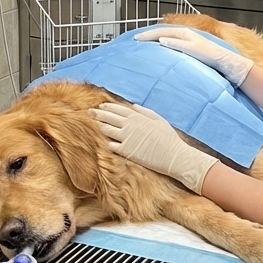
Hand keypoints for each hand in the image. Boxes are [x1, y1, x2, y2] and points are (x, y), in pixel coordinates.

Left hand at [90, 102, 218, 193]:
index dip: (107, 107)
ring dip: (97, 126)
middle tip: (88, 113)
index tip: (100, 106)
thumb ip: (145, 112)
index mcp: (138, 117)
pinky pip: (110, 145)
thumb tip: (134, 106)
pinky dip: (103, 142)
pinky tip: (96, 141)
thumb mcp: (159, 120)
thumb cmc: (169, 138)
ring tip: (88, 124)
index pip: (118, 109)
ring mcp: (127, 138)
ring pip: (106, 130)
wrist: (174, 156)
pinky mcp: (126, 151)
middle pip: (109, 117)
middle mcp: (130, 125)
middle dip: (97, 114)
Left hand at [135, 26, 253, 86]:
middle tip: (134, 38)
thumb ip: (178, 50)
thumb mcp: (190, 54)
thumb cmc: (209, 60)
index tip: (138, 39)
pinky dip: (170, 42)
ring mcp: (189, 39)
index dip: (150, 35)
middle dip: (147, 34)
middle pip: (162, 31)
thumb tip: (164, 49)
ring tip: (141, 39)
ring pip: (168, 34)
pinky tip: (161, 42)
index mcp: (184, 35)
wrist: (224, 61)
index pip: (163, 33)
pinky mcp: (194, 46)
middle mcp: (185, 34)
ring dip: (154, 35)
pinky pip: (179, 43)